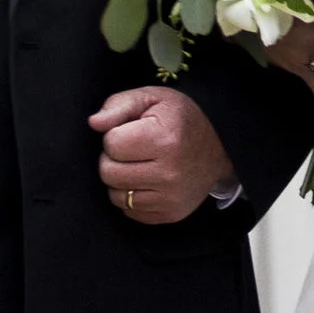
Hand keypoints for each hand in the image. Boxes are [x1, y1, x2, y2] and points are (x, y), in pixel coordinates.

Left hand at [90, 85, 236, 221]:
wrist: (219, 148)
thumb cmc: (180, 119)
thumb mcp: (152, 98)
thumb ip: (119, 105)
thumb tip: (94, 123)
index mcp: (165, 139)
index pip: (111, 145)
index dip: (116, 135)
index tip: (132, 131)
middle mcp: (170, 173)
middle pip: (109, 173)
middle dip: (113, 159)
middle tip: (132, 150)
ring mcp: (171, 198)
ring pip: (117, 196)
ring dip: (121, 180)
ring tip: (138, 165)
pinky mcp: (171, 214)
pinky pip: (131, 212)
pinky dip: (132, 197)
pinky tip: (146, 182)